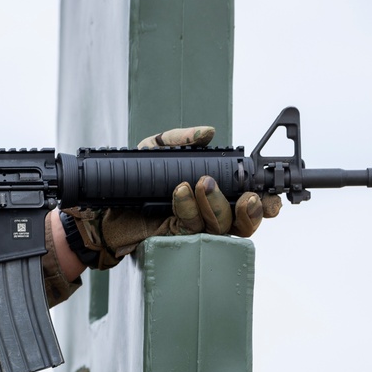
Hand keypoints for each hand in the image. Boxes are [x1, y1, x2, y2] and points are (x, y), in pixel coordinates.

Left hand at [62, 124, 280, 269]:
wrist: (99, 206)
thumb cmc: (131, 179)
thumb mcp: (155, 149)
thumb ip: (181, 139)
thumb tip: (208, 133)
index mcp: (212, 192)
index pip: (247, 201)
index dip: (265, 202)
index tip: (272, 197)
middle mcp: (207, 213)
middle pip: (243, 222)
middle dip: (251, 210)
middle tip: (246, 196)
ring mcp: (192, 229)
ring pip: (220, 228)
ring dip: (216, 205)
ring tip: (202, 184)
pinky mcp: (173, 238)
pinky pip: (189, 227)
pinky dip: (186, 207)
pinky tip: (179, 192)